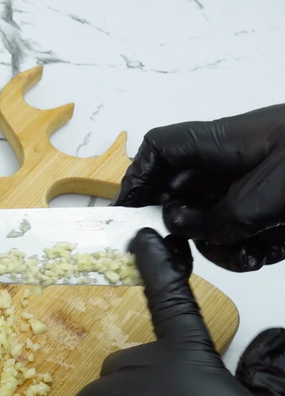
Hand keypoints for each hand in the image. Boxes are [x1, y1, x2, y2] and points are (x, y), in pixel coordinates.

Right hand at [115, 104, 284, 270]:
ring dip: (223, 245)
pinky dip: (250, 248)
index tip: (125, 215)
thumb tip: (176, 224)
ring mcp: (252, 184)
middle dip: (183, 228)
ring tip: (250, 251)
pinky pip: (243, 232)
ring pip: (212, 220)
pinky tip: (267, 249)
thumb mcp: (260, 199)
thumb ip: (213, 218)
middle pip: (182, 194)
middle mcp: (230, 162)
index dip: (137, 180)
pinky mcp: (270, 206)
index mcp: (221, 143)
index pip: (160, 150)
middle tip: (182, 252)